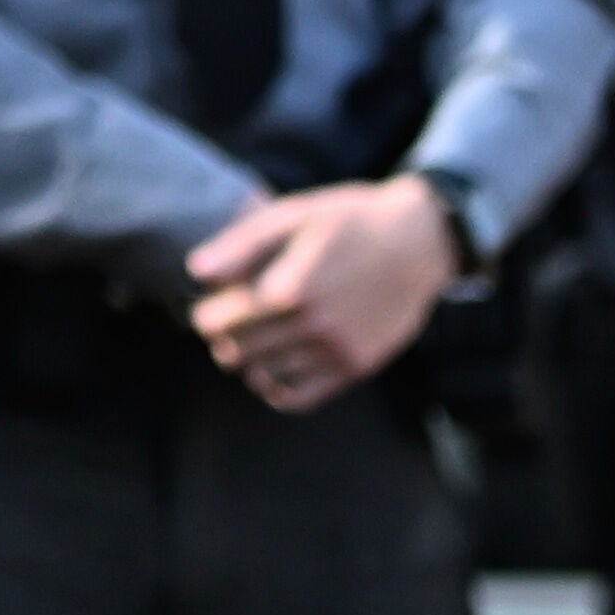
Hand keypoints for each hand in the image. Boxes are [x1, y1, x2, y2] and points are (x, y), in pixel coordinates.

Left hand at [183, 173, 457, 410]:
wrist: (419, 241)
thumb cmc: (348, 222)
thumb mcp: (292, 216)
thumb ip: (240, 246)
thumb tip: (195, 273)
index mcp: (291, 288)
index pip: (217, 323)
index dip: (206, 313)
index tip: (212, 302)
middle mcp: (314, 327)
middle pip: (235, 353)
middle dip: (224, 337)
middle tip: (233, 318)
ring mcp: (337, 352)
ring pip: (262, 377)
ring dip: (250, 360)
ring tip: (258, 336)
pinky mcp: (356, 367)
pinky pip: (297, 398)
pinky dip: (276, 386)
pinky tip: (276, 363)